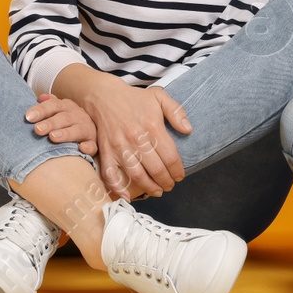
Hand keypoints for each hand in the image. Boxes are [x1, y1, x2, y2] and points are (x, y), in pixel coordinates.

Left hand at [25, 92, 97, 156]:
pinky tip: (81, 148)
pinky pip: (92, 145)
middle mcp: (78, 116)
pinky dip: (88, 147)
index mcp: (67, 107)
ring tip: (53, 137)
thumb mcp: (59, 110)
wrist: (88, 131)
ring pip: (77, 130)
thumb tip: (40, 97)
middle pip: (64, 118)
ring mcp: (87, 129)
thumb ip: (48, 105)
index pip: (54, 105)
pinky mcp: (93, 143)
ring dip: (65, 133)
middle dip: (50, 123)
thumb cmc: (66, 122)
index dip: (41, 110)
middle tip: (37, 129)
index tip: (28, 117)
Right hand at [62, 71, 192, 200]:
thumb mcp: (159, 97)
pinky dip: (118, 188)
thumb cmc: (134, 98)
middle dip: (166, 181)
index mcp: (152, 127)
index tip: (180, 176)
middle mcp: (136, 139)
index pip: (170, 156)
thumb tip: (188, 130)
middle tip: (170, 185)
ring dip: (149, 187)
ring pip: (137, 175)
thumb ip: (177, 112)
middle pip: (156, 169)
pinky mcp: (106, 152)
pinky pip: (110, 174)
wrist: (104, 96)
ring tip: (157, 191)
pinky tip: (127, 197)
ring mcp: (120, 147)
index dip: (177, 170)